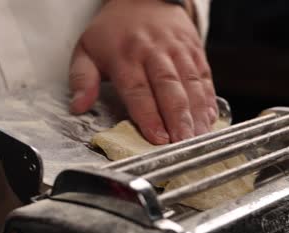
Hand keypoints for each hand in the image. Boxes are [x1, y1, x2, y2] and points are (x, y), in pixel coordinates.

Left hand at [69, 0, 217, 143]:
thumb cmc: (113, 32)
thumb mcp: (86, 50)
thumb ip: (81, 79)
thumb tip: (78, 107)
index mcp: (125, 56)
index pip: (138, 90)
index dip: (149, 116)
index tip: (157, 138)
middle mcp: (153, 52)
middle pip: (168, 88)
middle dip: (178, 118)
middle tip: (183, 144)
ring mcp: (177, 50)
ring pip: (190, 83)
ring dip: (196, 112)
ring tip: (198, 137)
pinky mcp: (194, 50)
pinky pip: (203, 75)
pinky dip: (209, 97)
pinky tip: (210, 118)